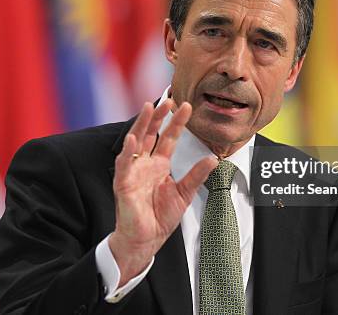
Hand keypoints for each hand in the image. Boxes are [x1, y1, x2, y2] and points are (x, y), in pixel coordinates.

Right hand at [108, 100, 217, 285]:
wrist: (146, 239)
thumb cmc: (160, 217)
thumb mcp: (184, 193)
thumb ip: (197, 175)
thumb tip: (213, 158)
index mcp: (159, 165)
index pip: (169, 138)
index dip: (177, 122)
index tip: (187, 106)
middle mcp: (145, 164)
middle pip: (151, 133)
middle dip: (159, 116)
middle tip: (169, 99)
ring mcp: (133, 172)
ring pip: (136, 142)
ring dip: (141, 125)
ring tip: (148, 108)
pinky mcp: (123, 184)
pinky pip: (124, 165)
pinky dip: (128, 153)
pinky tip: (133, 140)